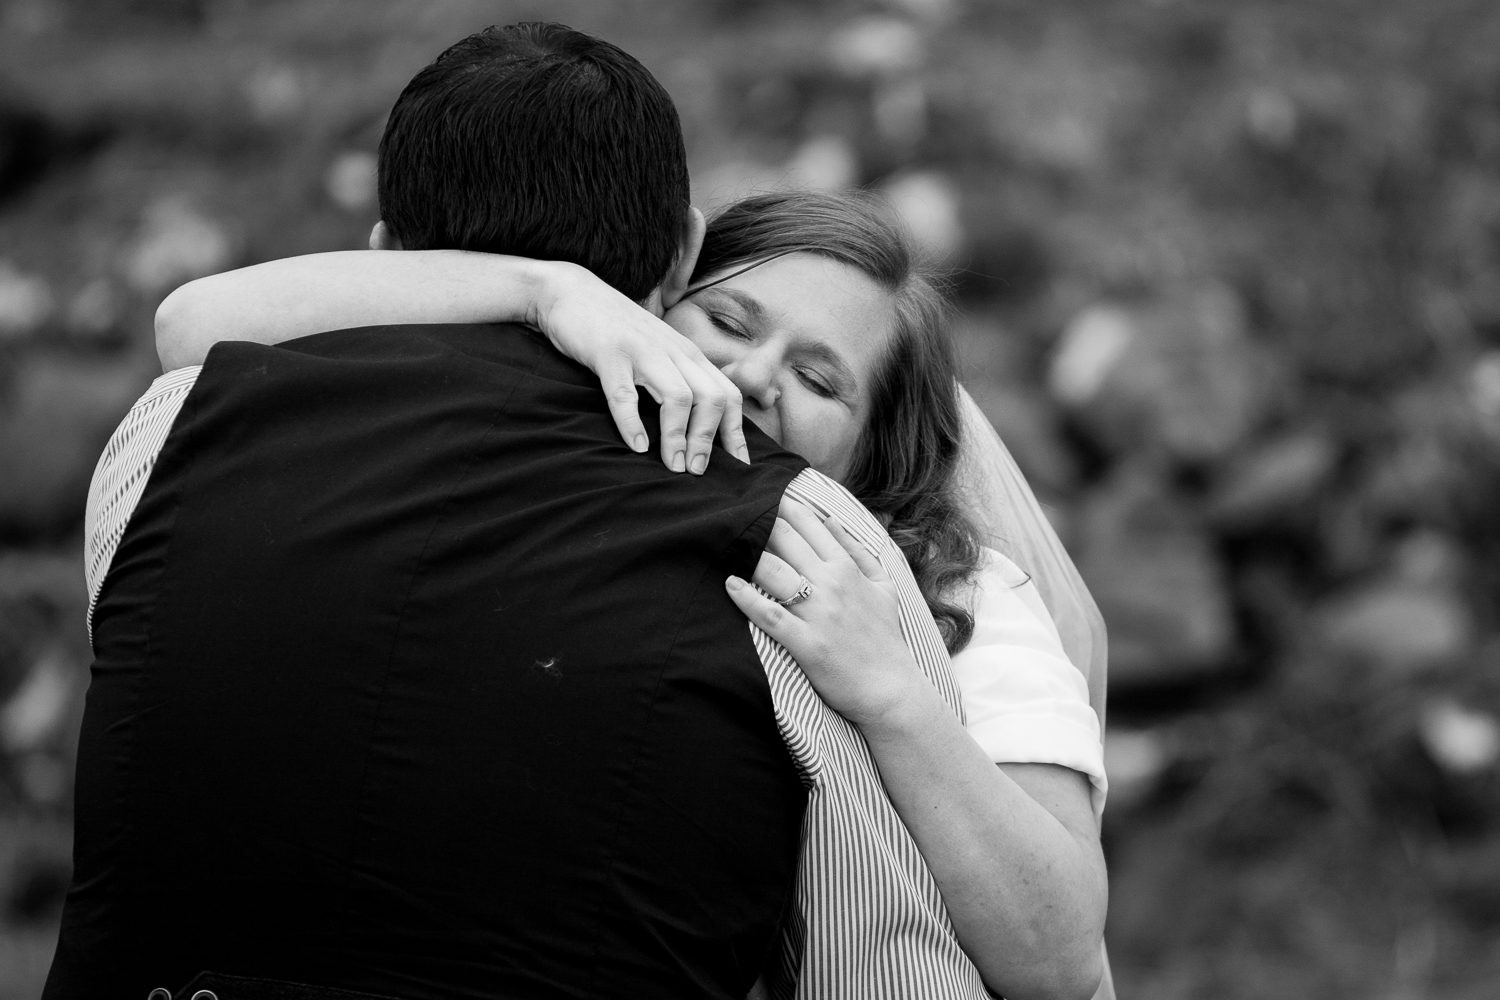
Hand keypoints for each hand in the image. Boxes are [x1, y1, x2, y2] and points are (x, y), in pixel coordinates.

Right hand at [535, 262, 747, 473]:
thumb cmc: (616, 330)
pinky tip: (636, 446)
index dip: (736, 433)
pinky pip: (625, 393)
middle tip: (697, 471)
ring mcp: (642, 351)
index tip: (739, 466)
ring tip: (675, 466)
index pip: (728, 394)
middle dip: (708, 439)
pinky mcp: (608, 353)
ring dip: (678, 437)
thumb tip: (697, 423)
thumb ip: (678, 377)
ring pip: (677, 397)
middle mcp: (673, 351)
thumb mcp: (658, 351)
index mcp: (688, 354)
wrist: (571, 292)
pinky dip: (632, 423)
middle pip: (711, 398)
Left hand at [725, 499, 924, 728]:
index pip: (809, 525)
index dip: (783, 507)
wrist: (890, 687)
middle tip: (735, 515)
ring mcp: (817, 613)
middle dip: (758, 523)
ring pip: (772, 571)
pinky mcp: (805, 642)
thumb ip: (857, 549)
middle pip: (784, 541)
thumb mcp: (883, 584)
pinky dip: (746, 598)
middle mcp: (831, 584)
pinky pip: (768, 615)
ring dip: (747, 554)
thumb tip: (830, 517)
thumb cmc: (885, 635)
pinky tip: (729, 584)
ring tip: (727, 544)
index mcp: (847, 568)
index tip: (762, 497)